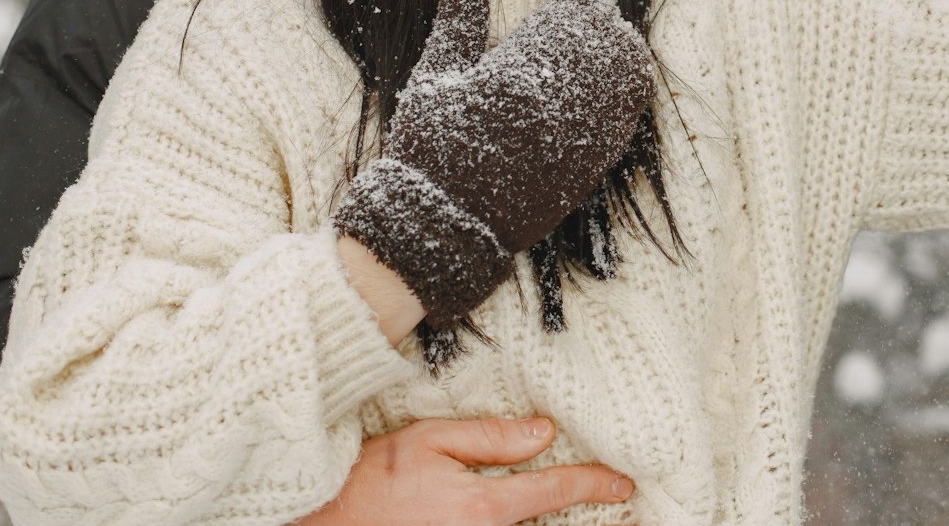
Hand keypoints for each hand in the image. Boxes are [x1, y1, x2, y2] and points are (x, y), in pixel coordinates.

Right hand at [296, 417, 634, 525]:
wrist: (324, 522)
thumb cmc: (372, 480)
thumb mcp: (429, 441)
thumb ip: (490, 438)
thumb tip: (543, 432)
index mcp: (483, 505)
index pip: (554, 490)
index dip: (594, 483)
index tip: (624, 482)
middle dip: (581, 514)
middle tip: (623, 506)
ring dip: (552, 525)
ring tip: (594, 514)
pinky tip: (532, 517)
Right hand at [333, 0, 657, 322]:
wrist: (441, 232)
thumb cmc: (428, 154)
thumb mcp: (433, 79)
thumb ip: (457, 21)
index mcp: (518, 78)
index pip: (579, 20)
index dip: (580, 8)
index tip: (567, 8)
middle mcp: (559, 109)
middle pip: (614, 47)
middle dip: (604, 31)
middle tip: (587, 27)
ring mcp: (579, 143)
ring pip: (628, 83)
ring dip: (619, 61)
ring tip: (597, 58)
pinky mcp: (588, 173)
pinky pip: (624, 123)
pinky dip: (621, 100)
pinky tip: (601, 95)